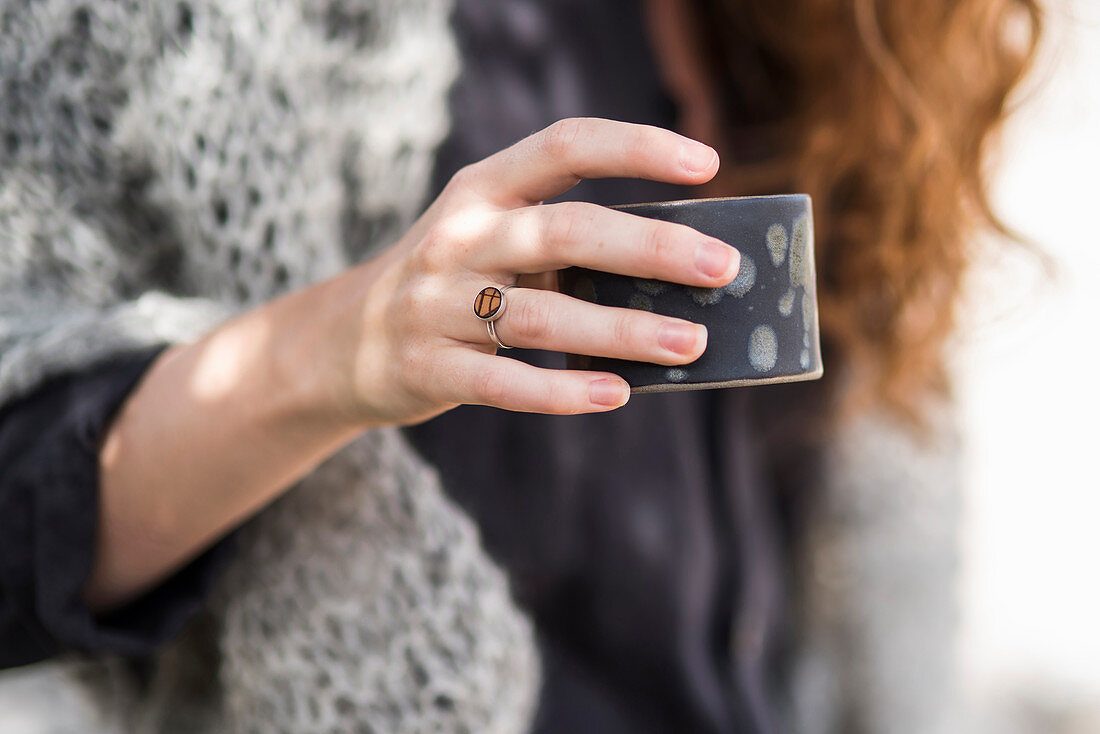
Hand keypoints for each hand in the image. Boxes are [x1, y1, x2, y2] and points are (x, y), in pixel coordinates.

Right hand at [311, 118, 739, 425]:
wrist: (341, 343)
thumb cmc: (450, 286)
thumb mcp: (491, 244)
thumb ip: (563, 252)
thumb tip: (675, 285)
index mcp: (482, 190)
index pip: (565, 147)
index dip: (637, 148)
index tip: (707, 163)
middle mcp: (457, 238)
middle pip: (564, 232)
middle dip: (650, 248)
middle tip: (722, 268)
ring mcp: (435, 305)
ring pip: (541, 316)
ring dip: (623, 331)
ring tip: (690, 346)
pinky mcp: (427, 368)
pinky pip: (503, 383)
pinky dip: (563, 390)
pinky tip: (616, 394)